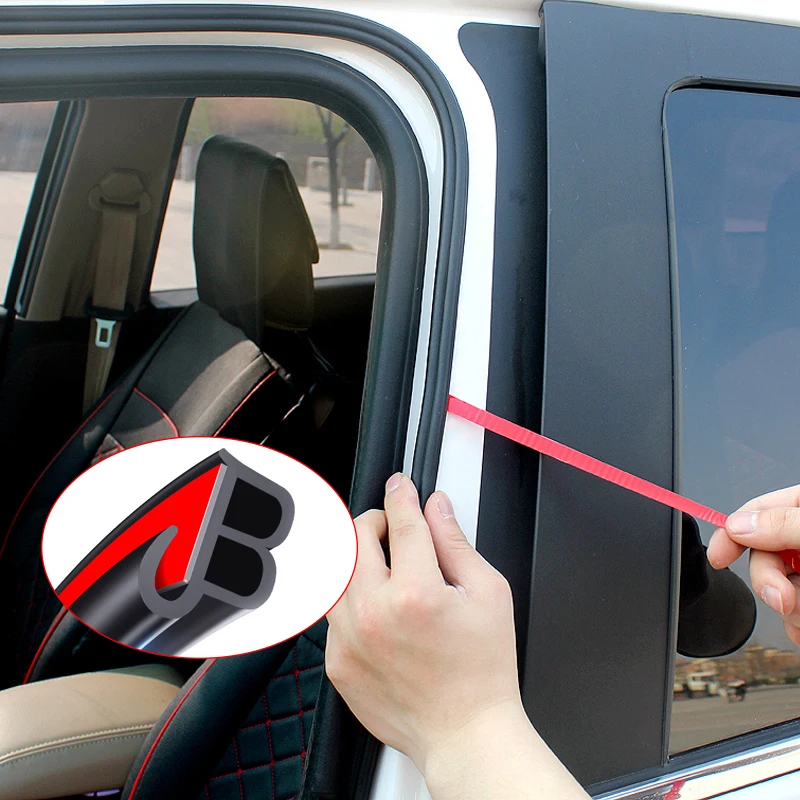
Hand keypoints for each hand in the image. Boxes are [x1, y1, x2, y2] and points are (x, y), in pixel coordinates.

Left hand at [325, 474, 588, 799]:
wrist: (464, 733)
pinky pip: (332, 611)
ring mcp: (349, 639)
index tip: (401, 486)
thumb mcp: (489, 594)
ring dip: (359, 558)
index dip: (402, 495)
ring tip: (386, 570)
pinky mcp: (337, 662)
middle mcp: (375, 614)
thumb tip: (437, 507)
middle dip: (376, 522)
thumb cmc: (483, 671)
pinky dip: (352, 598)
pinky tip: (380, 610)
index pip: (401, 521)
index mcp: (416, 593)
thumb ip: (457, 543)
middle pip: (356, 536)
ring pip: (336, 570)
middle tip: (395, 530)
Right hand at [708, 485, 799, 645]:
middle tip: (785, 598)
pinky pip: (791, 618)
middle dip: (769, 582)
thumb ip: (783, 524)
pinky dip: (796, 627)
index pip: (756, 514)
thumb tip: (738, 525)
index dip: (732, 533)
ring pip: (776, 592)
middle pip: (762, 558)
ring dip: (788, 611)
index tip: (717, 556)